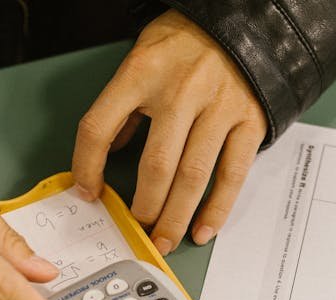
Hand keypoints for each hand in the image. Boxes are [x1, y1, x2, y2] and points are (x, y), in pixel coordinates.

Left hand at [72, 9, 267, 254]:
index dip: (87, 166)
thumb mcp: (142, 60)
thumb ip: (124, 106)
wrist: (244, 23)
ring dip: (176, 217)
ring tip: (164, 241)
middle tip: (138, 231)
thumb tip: (105, 155)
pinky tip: (203, 229)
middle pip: (155, 165)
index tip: (88, 192)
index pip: (99, 126)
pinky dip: (217, 209)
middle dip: (144, 208)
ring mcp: (218, 108)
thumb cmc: (186, 43)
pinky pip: (232, 174)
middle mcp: (180, 91)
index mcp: (141, 73)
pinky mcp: (248, 122)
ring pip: (193, 176)